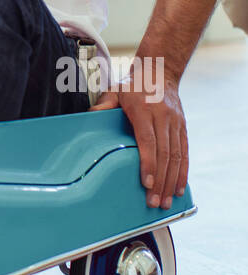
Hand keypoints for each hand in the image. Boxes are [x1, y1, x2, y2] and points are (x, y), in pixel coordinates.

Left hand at [91, 68, 187, 210]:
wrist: (159, 71)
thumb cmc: (133, 84)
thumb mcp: (115, 89)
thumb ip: (105, 103)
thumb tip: (89, 114)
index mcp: (144, 109)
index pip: (148, 141)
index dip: (148, 163)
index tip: (146, 183)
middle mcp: (163, 117)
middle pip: (164, 154)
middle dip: (160, 181)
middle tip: (154, 202)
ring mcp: (176, 123)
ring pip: (177, 156)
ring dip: (172, 182)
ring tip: (166, 202)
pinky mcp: (183, 127)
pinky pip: (185, 153)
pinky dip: (183, 172)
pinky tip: (179, 188)